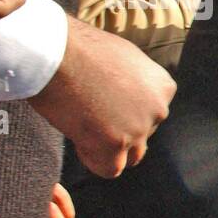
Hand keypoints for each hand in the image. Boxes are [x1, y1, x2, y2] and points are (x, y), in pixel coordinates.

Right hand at [28, 16, 175, 177]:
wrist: (54, 51)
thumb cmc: (77, 48)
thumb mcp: (121, 57)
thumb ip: (133, 82)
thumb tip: (126, 97)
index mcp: (163, 86)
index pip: (151, 114)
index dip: (125, 113)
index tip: (102, 103)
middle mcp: (158, 109)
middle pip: (142, 136)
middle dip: (118, 131)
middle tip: (88, 114)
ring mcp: (139, 129)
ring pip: (130, 156)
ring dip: (108, 148)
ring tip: (82, 126)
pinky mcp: (115, 144)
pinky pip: (109, 169)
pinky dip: (93, 159)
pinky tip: (78, 139)